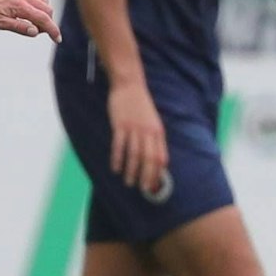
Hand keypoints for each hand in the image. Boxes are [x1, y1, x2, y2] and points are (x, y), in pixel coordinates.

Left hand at [0, 0, 60, 40]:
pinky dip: (39, 5)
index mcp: (21, 6)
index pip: (43, 19)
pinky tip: (29, 11)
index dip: (53, 30)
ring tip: (31, 22)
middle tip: (36, 31)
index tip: (57, 39)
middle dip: (47, 23)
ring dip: (44, 13)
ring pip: (44, 2)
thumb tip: (35, 32)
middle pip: (47, 10)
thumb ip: (19, 27)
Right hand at [108, 81, 167, 195]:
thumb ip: (156, 140)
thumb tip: (159, 161)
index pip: (160, 157)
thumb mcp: (153, 122)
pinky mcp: (120, 125)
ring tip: (128, 182)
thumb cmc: (141, 106)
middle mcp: (148, 131)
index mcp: (158, 132)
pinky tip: (115, 168)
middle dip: (146, 176)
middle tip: (142, 189)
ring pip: (134, 154)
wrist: (129, 85)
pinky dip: (117, 159)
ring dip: (131, 170)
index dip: (158, 173)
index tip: (154, 186)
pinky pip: (119, 145)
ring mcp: (134, 128)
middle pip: (149, 158)